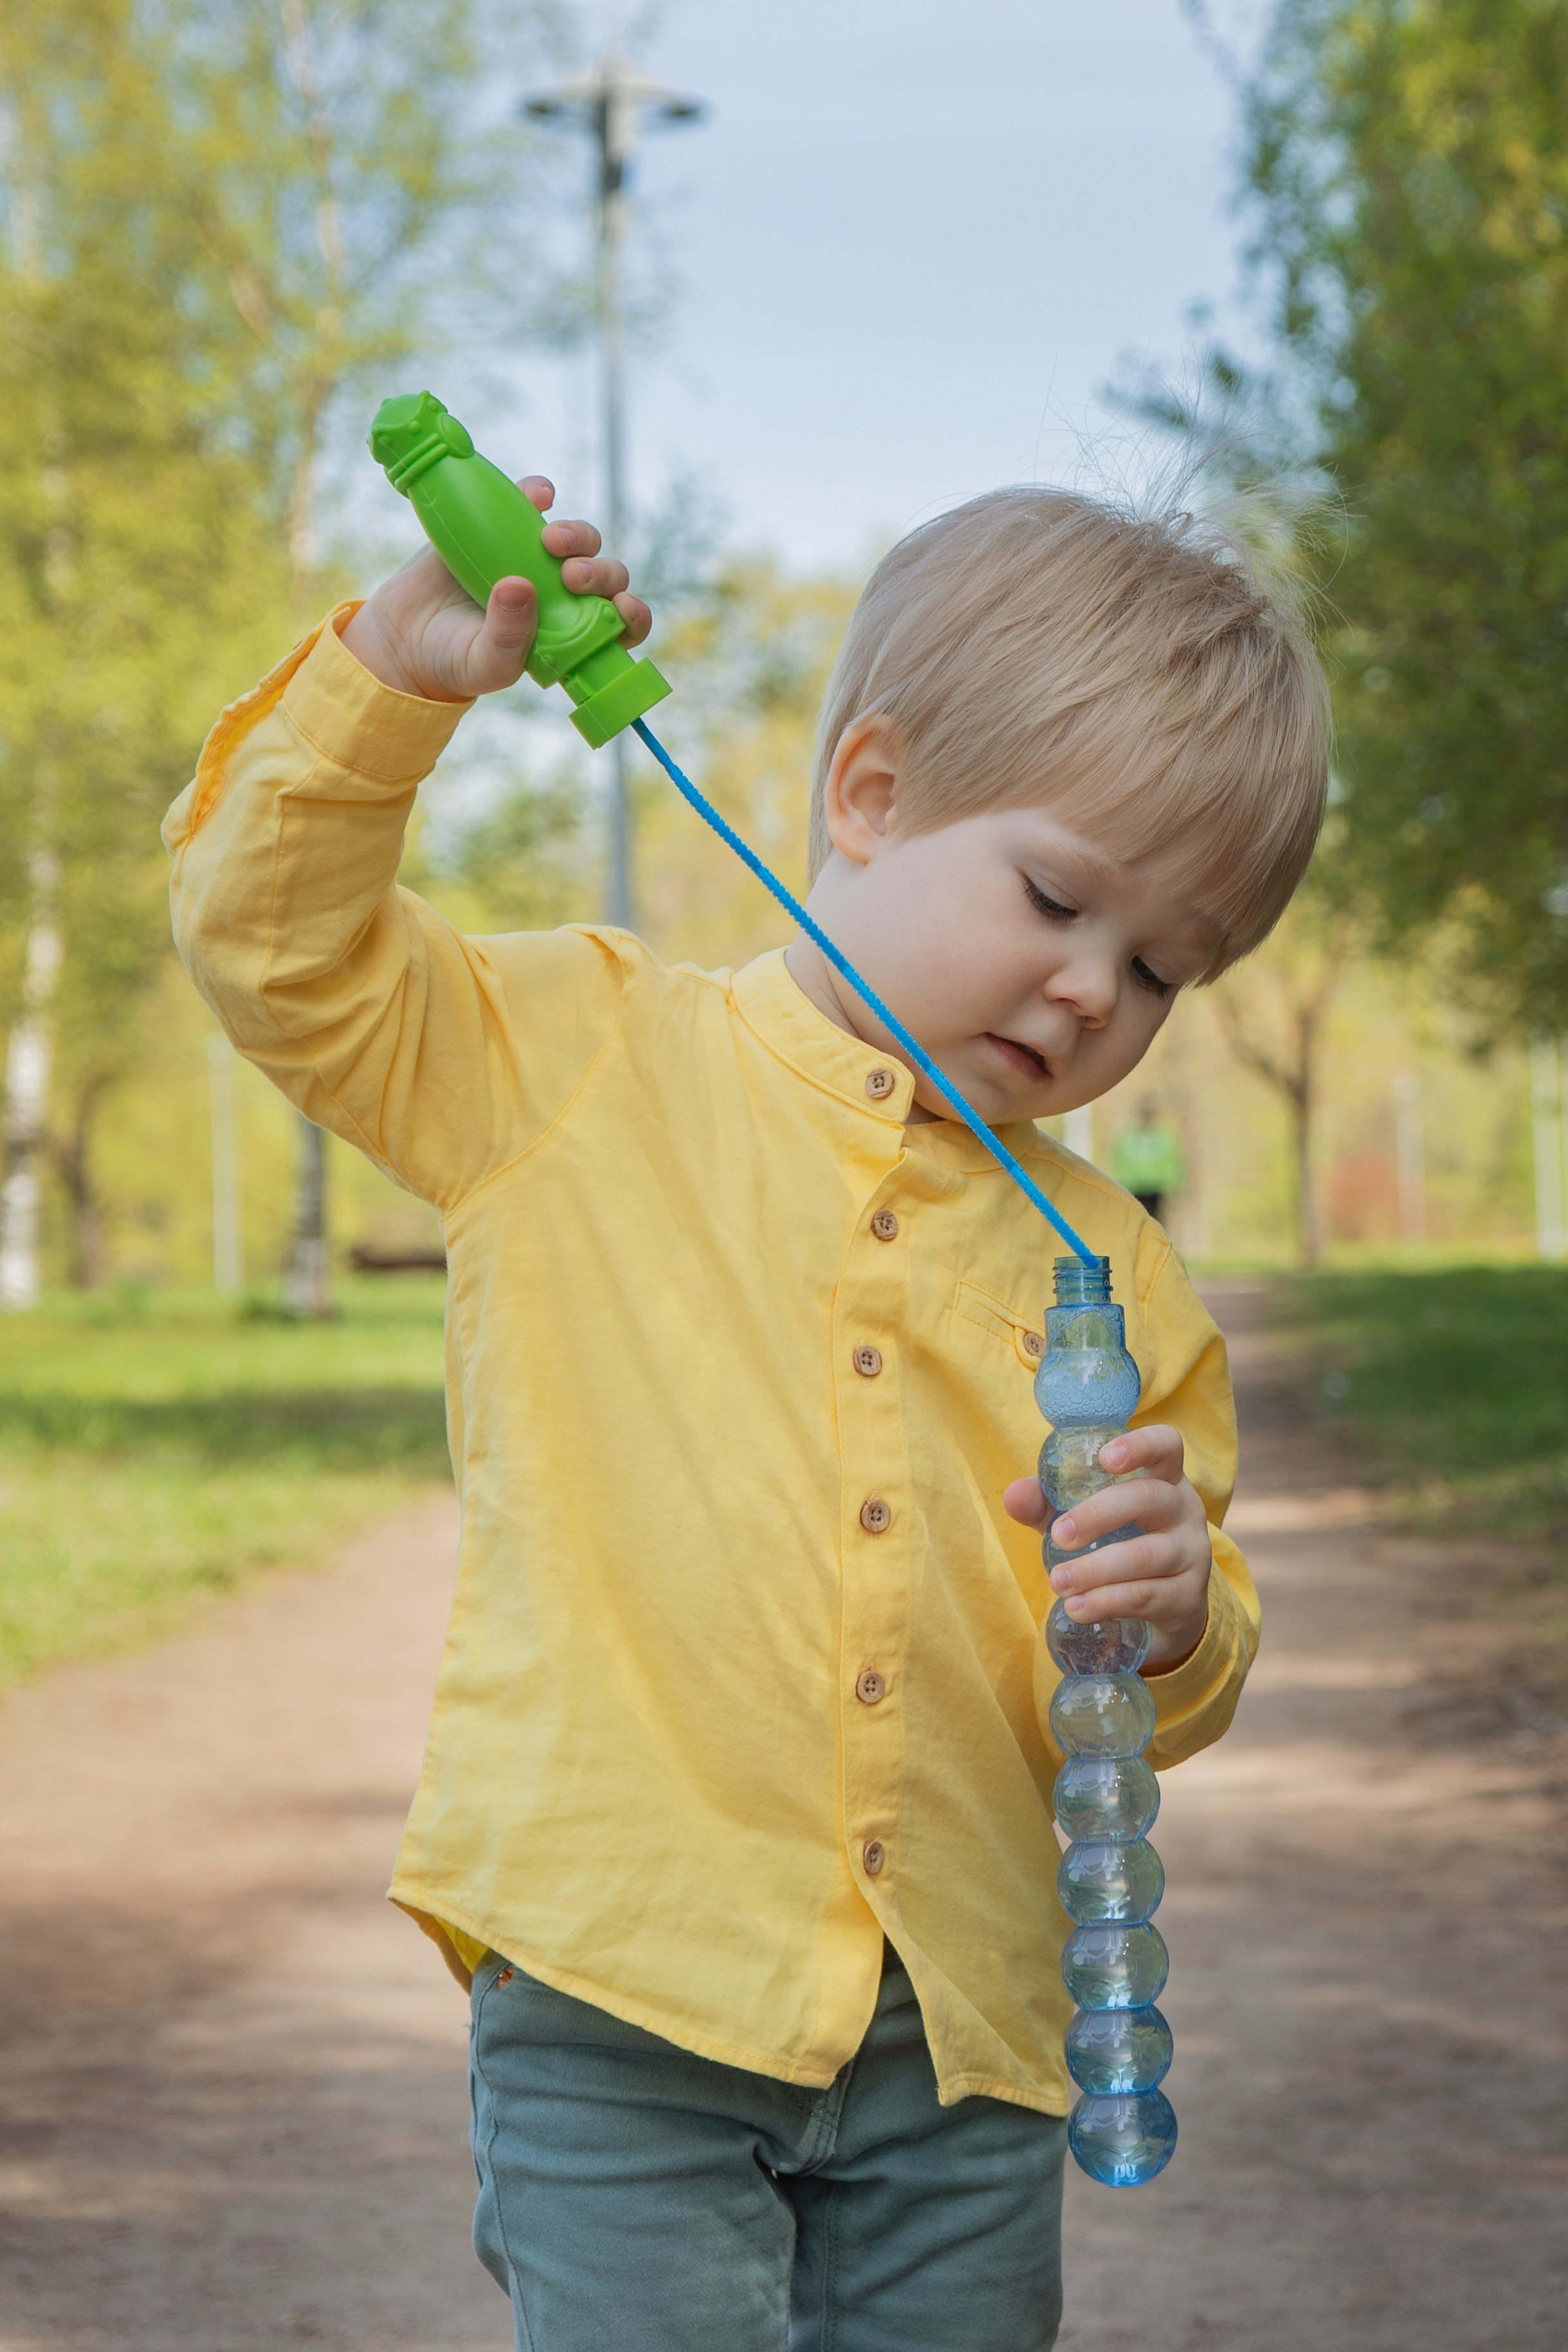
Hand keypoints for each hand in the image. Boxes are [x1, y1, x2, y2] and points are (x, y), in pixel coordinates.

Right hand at [340, 477, 651, 703]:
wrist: (404, 635)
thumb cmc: (454, 660)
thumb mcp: (485, 663)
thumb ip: (509, 637)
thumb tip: (521, 586)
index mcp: (570, 635)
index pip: (620, 623)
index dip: (632, 613)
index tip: (622, 606)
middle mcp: (561, 596)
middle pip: (605, 574)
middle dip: (600, 571)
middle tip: (571, 577)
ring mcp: (535, 559)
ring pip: (579, 538)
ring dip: (577, 533)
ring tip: (549, 540)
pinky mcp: (504, 528)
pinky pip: (533, 502)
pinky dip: (539, 492)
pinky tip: (540, 495)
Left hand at [1004, 1424, 1211, 1671]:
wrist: (1164, 1606)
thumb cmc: (1120, 1544)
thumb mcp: (1084, 1520)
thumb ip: (1048, 1505)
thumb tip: (1014, 1495)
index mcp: (1163, 1479)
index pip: (1166, 1445)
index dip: (1140, 1445)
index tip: (1105, 1459)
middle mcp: (1184, 1510)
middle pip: (1149, 1498)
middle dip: (1098, 1515)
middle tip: (1058, 1536)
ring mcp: (1192, 1554)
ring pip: (1145, 1555)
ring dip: (1095, 1569)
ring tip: (1058, 1582)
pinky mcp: (1186, 1597)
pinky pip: (1145, 1596)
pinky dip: (1105, 1602)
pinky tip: (1077, 1607)